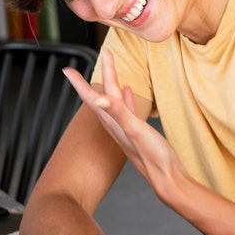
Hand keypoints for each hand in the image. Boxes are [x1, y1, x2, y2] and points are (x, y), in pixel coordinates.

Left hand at [63, 54, 187, 200]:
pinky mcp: (136, 131)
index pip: (92, 98)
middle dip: (103, 73)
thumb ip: (119, 114)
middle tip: (104, 54)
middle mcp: (115, 124)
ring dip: (112, 83)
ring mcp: (125, 128)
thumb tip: (98, 98)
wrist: (167, 179)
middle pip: (103, 95)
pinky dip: (124, 98)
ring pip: (114, 100)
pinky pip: (126, 109)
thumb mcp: (136, 131)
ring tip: (112, 68)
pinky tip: (126, 92)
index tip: (66, 70)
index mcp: (113, 122)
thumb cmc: (154, 157)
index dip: (79, 83)